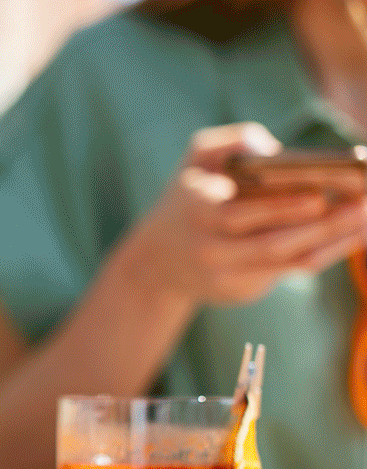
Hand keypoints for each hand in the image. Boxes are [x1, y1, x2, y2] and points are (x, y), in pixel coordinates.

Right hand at [123, 122, 366, 304]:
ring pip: (288, 260)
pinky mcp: (242, 291)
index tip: (322, 193)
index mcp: (195, 212)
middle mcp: (209, 250)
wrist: (157, 261)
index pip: (240, 213)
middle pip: (271, 243)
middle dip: (323, 225)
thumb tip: (274, 152)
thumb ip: (234, 141)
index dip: (282, 206)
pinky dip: (328, 252)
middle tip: (364, 203)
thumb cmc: (189, 195)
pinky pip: (291, 271)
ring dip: (334, 240)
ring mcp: (226, 276)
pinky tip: (356, 233)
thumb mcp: (196, 159)